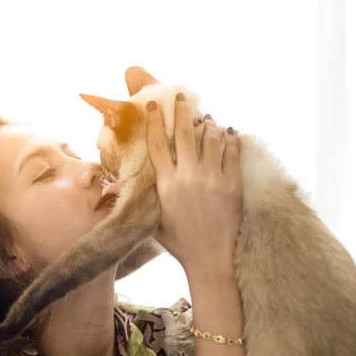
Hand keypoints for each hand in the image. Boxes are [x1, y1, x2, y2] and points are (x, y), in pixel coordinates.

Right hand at [124, 67, 242, 277]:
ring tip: (205, 116)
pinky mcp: (233, 184)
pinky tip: (228, 131)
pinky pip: (232, 153)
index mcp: (166, 184)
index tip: (153, 105)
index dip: (155, 121)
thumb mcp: (154, 219)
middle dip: (182, 110)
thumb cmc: (179, 242)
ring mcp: (214, 178)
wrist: (211, 259)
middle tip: (182, 95)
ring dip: (208, 123)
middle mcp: (189, 176)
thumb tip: (121, 185)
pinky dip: (230, 139)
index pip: (158, 143)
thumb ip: (143, 196)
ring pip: (211, 138)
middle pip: (185, 133)